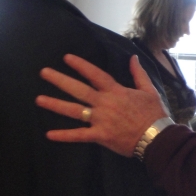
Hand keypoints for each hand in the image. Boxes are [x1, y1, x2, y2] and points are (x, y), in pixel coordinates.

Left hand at [36, 54, 168, 156]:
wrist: (156, 137)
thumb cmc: (154, 114)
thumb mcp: (149, 90)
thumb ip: (139, 74)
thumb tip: (133, 57)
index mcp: (116, 91)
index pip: (95, 74)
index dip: (80, 65)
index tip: (66, 58)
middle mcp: (104, 103)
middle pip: (78, 90)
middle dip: (60, 80)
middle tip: (44, 73)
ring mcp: (100, 120)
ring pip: (74, 111)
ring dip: (55, 104)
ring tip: (39, 99)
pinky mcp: (100, 136)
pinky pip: (79, 136)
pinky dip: (64, 136)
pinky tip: (49, 134)